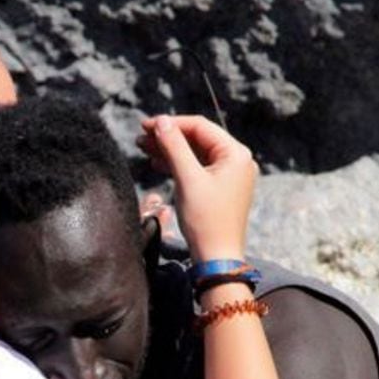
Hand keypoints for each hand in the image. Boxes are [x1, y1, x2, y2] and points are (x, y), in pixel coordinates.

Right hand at [137, 115, 256, 261]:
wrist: (217, 257)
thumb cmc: (206, 220)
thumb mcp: (187, 179)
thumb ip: (174, 147)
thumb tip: (161, 121)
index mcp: (236, 153)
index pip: (200, 127)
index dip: (171, 124)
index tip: (145, 126)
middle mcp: (237, 160)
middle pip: (197, 139)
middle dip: (168, 137)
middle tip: (141, 138)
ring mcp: (230, 174)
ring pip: (195, 153)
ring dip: (170, 150)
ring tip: (144, 148)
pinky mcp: (221, 187)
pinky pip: (198, 168)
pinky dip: (178, 165)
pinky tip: (158, 164)